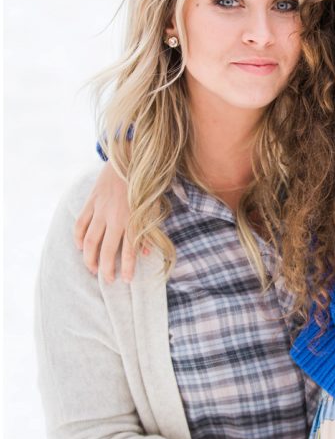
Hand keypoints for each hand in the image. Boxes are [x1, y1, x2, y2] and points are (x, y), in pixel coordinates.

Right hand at [74, 162, 139, 282]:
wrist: (130, 158)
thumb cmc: (145, 185)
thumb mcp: (154, 208)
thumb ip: (150, 231)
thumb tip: (146, 253)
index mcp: (132, 219)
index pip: (129, 250)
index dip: (128, 268)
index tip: (127, 280)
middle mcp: (115, 217)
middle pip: (106, 249)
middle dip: (106, 268)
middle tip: (107, 280)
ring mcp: (100, 209)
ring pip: (89, 240)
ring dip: (89, 257)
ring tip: (92, 268)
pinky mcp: (91, 201)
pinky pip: (80, 223)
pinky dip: (78, 237)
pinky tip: (80, 247)